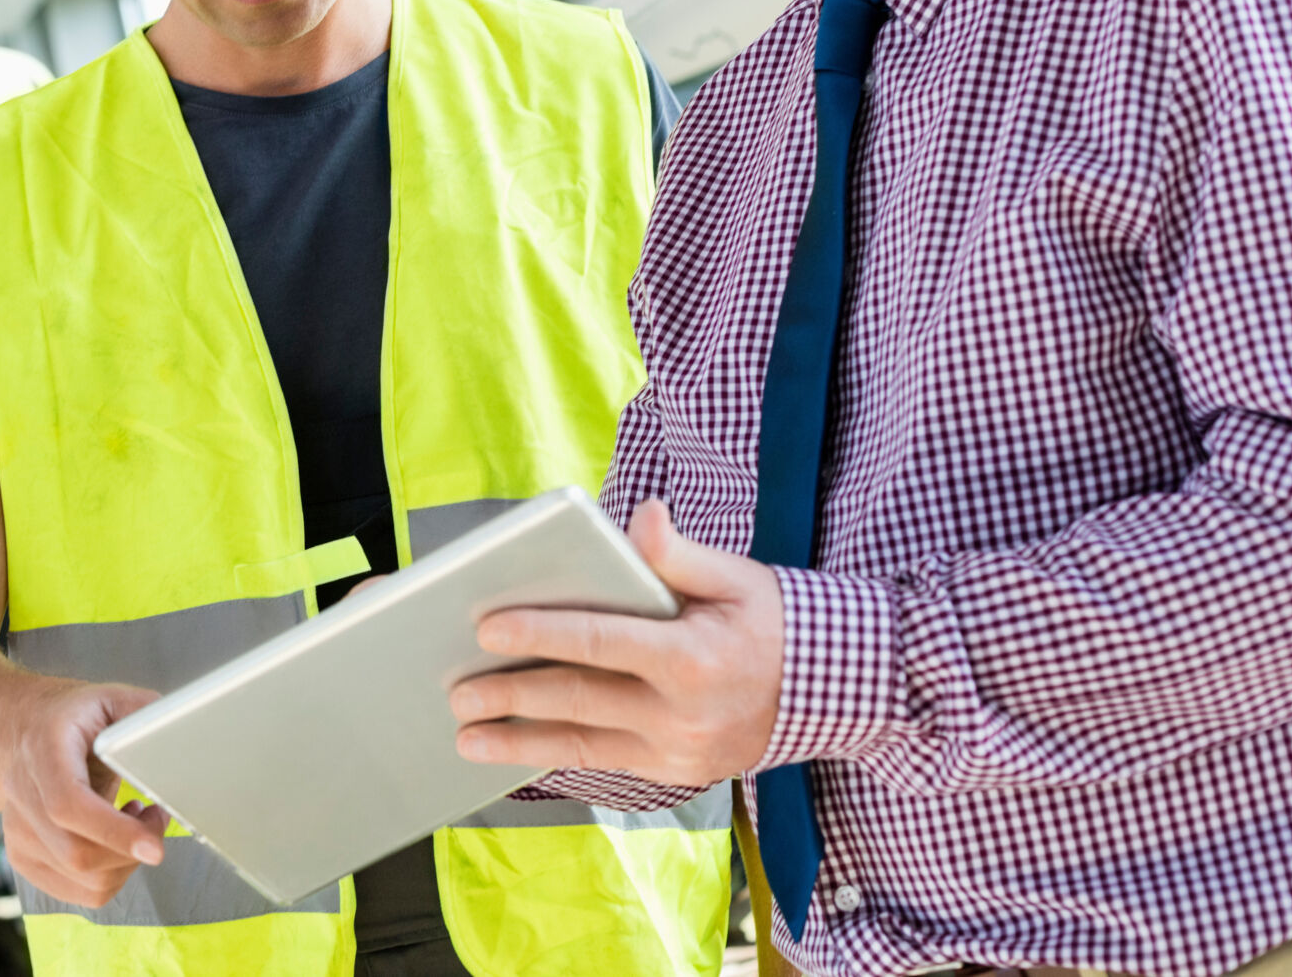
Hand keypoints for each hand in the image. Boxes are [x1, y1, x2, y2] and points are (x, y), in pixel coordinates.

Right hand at [0, 681, 170, 907]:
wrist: (27, 730)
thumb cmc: (75, 717)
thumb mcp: (111, 699)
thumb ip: (144, 715)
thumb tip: (179, 735)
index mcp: (43, 749)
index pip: (68, 805)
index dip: (113, 832)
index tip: (154, 847)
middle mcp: (21, 791)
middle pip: (76, 852)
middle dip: (131, 849)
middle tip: (156, 819)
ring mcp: (16, 830)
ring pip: (82, 878)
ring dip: (124, 862)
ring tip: (133, 822)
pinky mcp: (23, 857)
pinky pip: (78, 892)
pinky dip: (111, 875)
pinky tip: (113, 841)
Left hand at [450, 500, 784, 785]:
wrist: (835, 692)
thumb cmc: (772, 620)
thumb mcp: (735, 576)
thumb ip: (677, 553)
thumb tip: (642, 517)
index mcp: (694, 657)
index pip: (602, 642)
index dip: (542, 633)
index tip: (487, 628)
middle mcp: (683, 713)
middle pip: (579, 701)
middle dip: (511, 696)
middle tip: (456, 693)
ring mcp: (679, 752)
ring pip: (583, 746)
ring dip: (519, 742)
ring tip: (465, 738)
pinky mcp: (676, 774)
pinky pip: (603, 763)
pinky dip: (555, 755)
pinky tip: (515, 750)